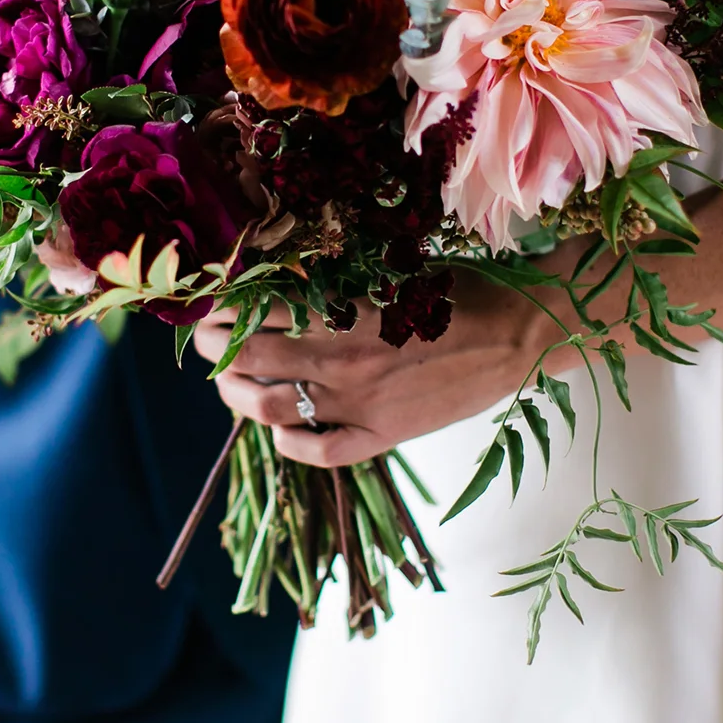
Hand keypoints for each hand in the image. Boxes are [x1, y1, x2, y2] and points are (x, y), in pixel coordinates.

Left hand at [192, 272, 559, 467]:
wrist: (519, 335)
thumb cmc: (461, 291)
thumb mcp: (396, 269)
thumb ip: (342, 278)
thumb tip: (287, 271)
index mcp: (344, 312)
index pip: (257, 311)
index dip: (222, 307)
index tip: (210, 300)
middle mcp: (343, 362)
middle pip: (248, 360)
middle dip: (212, 347)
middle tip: (204, 338)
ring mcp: (361, 405)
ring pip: (271, 409)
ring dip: (236, 395)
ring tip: (228, 383)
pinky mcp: (384, 436)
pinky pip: (321, 452)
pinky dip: (288, 442)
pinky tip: (279, 429)